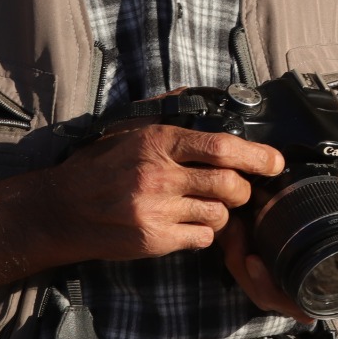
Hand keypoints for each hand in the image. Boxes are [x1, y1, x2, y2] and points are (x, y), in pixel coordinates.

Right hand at [0, 123, 283, 317]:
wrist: (61, 208)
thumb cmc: (98, 167)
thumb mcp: (130, 132)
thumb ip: (167, 121)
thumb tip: (197, 98)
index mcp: (158, 142)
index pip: (221, 147)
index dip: (257, 155)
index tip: (276, 162)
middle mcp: (159, 175)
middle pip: (229, 184)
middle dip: (244, 190)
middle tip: (241, 190)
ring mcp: (156, 210)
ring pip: (218, 215)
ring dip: (223, 214)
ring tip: (210, 208)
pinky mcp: (152, 240)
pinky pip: (200, 239)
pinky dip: (204, 234)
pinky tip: (190, 226)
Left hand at [218, 169, 337, 321]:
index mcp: (335, 282)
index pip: (297, 305)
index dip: (271, 290)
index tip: (255, 262)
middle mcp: (310, 283)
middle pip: (266, 294)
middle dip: (242, 268)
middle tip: (235, 233)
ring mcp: (291, 272)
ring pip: (253, 281)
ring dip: (236, 255)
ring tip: (232, 223)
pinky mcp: (279, 257)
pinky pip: (251, 263)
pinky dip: (238, 247)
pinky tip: (234, 222)